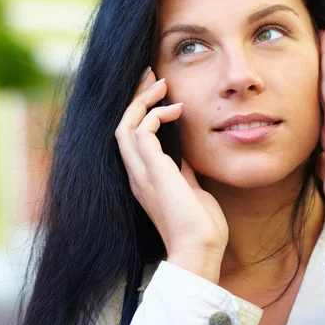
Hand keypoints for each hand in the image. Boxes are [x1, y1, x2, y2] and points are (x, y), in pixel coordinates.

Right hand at [115, 68, 228, 277]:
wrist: (200, 249)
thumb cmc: (200, 226)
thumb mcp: (190, 191)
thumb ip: (182, 172)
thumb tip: (185, 157)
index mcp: (144, 179)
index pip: (133, 138)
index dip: (141, 112)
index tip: (157, 92)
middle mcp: (137, 174)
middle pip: (123, 126)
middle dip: (136, 98)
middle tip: (150, 75)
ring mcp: (141, 172)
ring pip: (125, 125)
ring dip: (142, 101)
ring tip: (161, 84)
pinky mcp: (152, 170)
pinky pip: (141, 131)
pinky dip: (155, 115)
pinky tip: (175, 109)